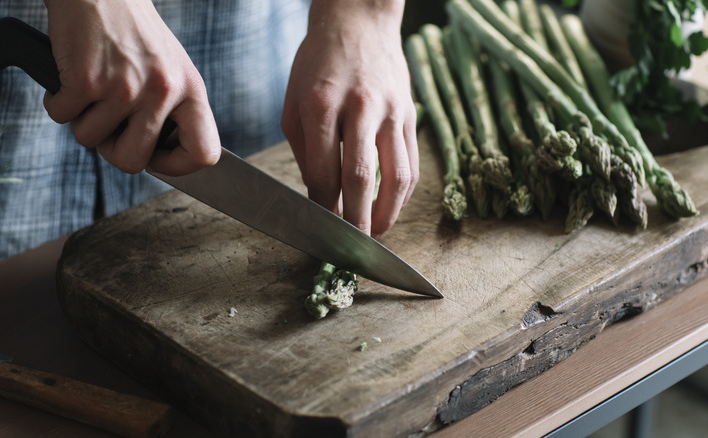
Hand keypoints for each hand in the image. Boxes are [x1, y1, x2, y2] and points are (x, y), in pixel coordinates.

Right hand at [42, 0, 219, 175]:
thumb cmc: (133, 33)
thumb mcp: (171, 70)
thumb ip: (172, 111)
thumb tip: (159, 159)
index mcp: (191, 90)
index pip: (204, 152)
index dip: (178, 166)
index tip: (156, 159)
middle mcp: (163, 91)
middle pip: (133, 162)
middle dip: (112, 150)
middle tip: (108, 126)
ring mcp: (125, 87)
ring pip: (91, 141)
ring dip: (82, 120)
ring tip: (92, 89)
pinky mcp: (87, 79)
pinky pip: (62, 117)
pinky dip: (58, 102)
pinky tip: (71, 77)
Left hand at [281, 0, 418, 236]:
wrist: (358, 22)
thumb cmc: (318, 65)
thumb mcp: (295, 104)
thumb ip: (306, 153)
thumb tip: (320, 197)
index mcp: (322, 105)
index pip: (325, 171)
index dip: (324, 208)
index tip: (320, 230)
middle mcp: (360, 108)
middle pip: (361, 178)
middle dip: (356, 221)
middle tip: (351, 248)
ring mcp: (391, 110)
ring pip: (397, 174)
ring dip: (387, 212)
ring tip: (375, 233)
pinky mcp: (411, 113)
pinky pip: (412, 162)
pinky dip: (403, 192)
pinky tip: (390, 207)